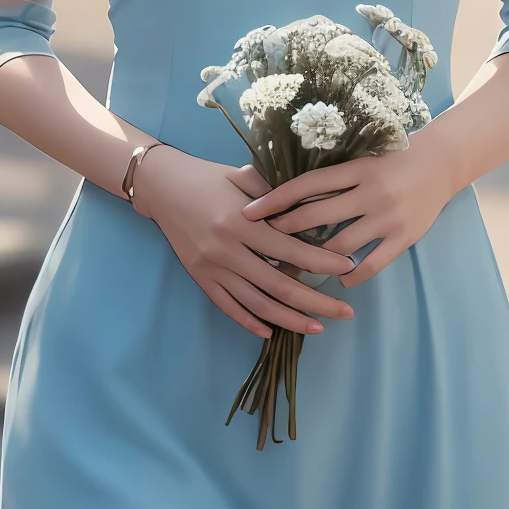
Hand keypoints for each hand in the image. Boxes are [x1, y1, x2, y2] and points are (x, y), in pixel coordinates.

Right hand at [131, 147, 355, 338]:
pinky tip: (270, 331)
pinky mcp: (199, 277)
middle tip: (345, 312)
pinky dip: (249, 321)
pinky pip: (228, 306)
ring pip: (256, 303)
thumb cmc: (207, 177)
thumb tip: (312, 206)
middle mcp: (226, 250)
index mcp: (241, 223)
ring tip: (317, 327)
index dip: (321, 262)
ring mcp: (211, 268)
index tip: (348, 268)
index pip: (290, 249)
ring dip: (289, 319)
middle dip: (315, 302)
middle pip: (278, 285)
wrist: (161, 187)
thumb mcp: (242, 176)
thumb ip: (275, 193)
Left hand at [240, 131, 455, 288]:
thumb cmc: (394, 159)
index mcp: (356, 169)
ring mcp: (388, 217)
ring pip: (341, 245)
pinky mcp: (404, 237)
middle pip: (318, 215)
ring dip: (315, 258)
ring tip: (295, 264)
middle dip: (286, 230)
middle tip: (264, 242)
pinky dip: (351, 274)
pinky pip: (372, 264)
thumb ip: (333, 175)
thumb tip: (285, 189)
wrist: (442, 162)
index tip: (248, 211)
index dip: (275, 199)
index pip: (306, 184)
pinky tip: (339, 278)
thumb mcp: (362, 159)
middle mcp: (370, 192)